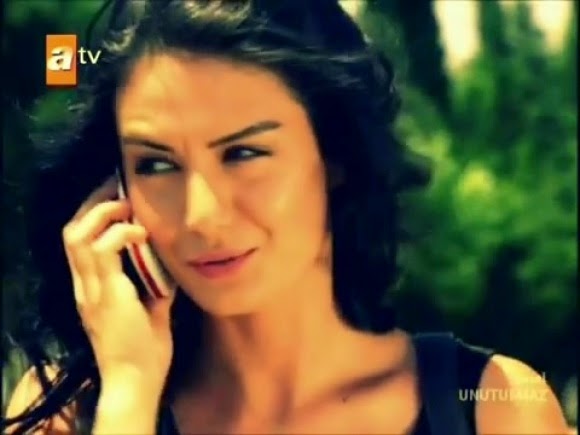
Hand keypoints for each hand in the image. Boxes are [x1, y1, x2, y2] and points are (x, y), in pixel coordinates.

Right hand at [62, 176, 173, 392]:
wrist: (136, 381)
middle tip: (120, 188)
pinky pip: (103, 251)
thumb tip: (171, 263)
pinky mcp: (105, 296)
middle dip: (94, 204)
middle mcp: (84, 286)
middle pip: (71, 231)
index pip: (79, 240)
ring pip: (78, 236)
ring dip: (103, 213)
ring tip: (127, 204)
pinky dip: (120, 233)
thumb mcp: (150, 309)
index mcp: (91, 288)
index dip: (95, 214)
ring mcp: (90, 290)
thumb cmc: (144, 350)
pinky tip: (141, 231)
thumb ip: (154, 284)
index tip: (119, 196)